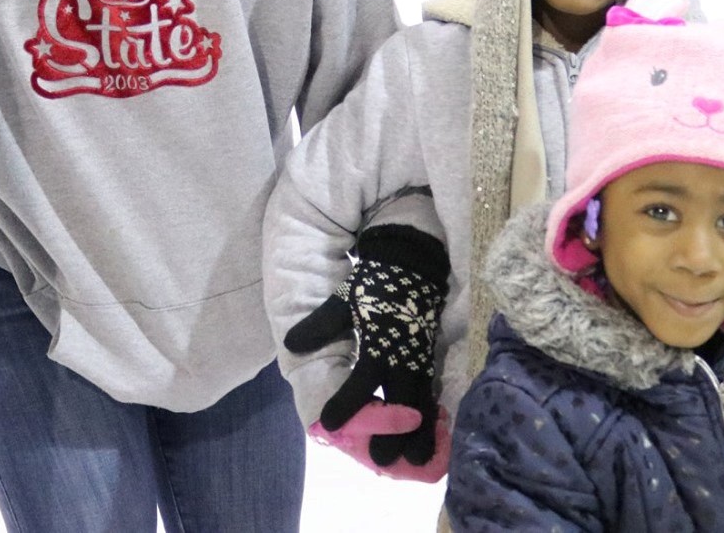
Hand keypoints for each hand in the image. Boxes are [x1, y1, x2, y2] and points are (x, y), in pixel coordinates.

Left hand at [284, 222, 448, 468]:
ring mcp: (420, 356)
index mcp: (378, 343)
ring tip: (419, 460)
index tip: (329, 425)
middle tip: (386, 463)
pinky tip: (433, 434)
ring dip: (420, 431)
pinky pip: (431, 390)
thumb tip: (291, 344)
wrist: (411, 260)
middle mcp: (402, 355)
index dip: (346, 404)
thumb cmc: (375, 282)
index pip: (361, 381)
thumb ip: (321, 325)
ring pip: (421, 400)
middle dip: (395, 433)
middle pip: (401, 402)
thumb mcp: (344, 300)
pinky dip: (431, 414)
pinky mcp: (430, 355)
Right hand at [309, 401, 450, 481]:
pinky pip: (418, 435)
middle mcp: (395, 464)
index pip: (431, 471)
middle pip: (432, 458)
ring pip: (426, 445)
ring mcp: (394, 451)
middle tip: (439, 411)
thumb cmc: (342, 418)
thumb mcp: (362, 417)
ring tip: (433, 406)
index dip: (441, 449)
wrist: (320, 410)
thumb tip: (417, 419)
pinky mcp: (392, 438)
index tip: (438, 424)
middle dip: (439, 435)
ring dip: (433, 427)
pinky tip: (423, 405)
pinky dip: (425, 422)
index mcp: (390, 467)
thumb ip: (389, 420)